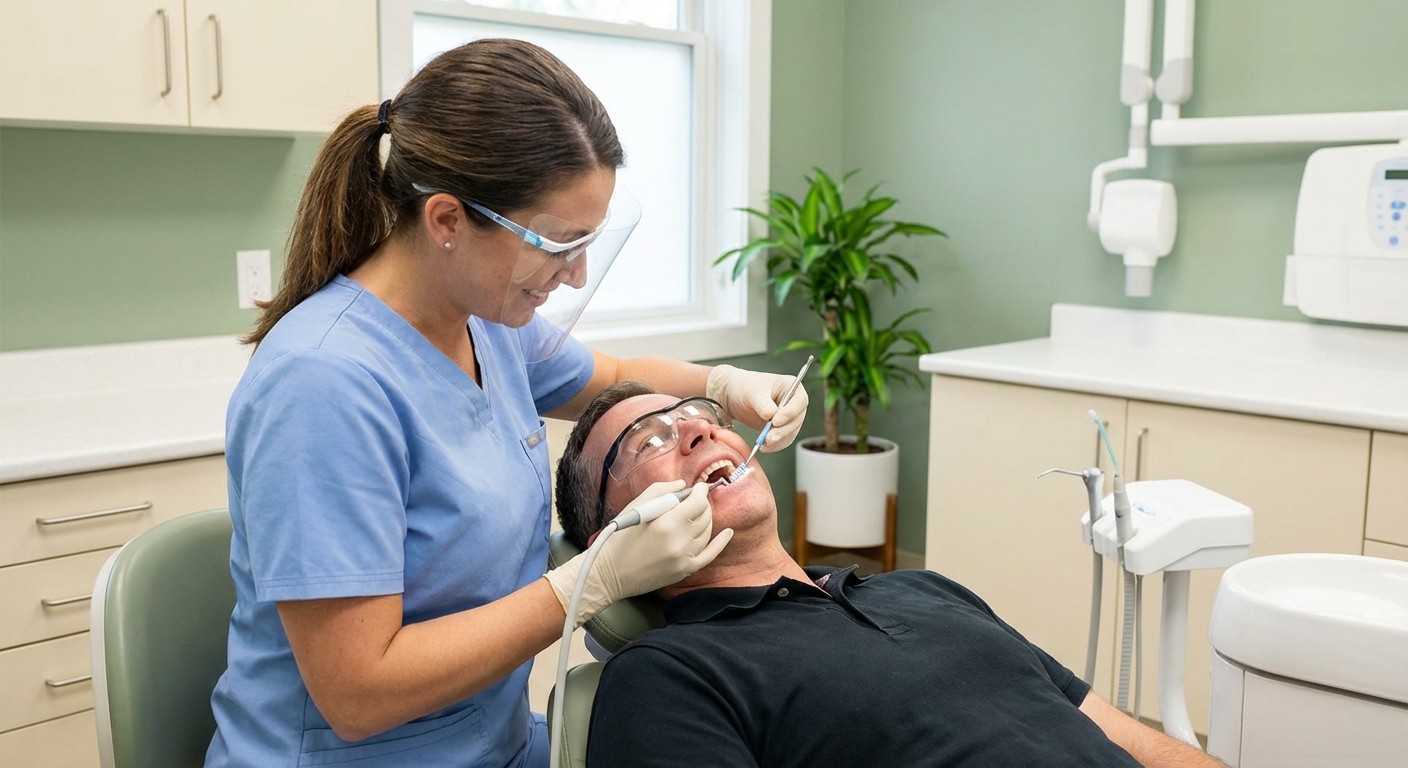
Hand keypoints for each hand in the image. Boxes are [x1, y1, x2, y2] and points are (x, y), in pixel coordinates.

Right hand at [545, 481, 732, 627]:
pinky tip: (727, 533)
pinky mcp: (683, 571)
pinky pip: (710, 555)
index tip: (699, 487)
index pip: (697, 502)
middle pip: (705, 516)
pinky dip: (720, 543)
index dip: (701, 492)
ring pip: (708, 532)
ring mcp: (683, 558)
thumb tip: (684, 485)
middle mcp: (678, 541)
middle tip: (696, 500)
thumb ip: (662, 491)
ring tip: (698, 514)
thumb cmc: (618, 537)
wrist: (608, 573)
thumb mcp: (635, 506)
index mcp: (665, 522)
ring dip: (706, 520)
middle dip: (703, 504)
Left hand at [706, 364, 809, 451]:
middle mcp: (794, 401)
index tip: (775, 421)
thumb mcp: (753, 392)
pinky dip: (775, 445)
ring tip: (763, 444)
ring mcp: (789, 416)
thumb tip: (771, 415)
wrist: (735, 396)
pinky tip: (764, 446)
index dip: (790, 413)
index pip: (799, 401)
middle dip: (782, 431)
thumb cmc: (746, 387)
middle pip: (797, 420)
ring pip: (791, 432)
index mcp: (790, 385)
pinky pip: (784, 440)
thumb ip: (763, 404)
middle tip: (768, 438)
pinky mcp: (782, 428)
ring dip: (778, 441)